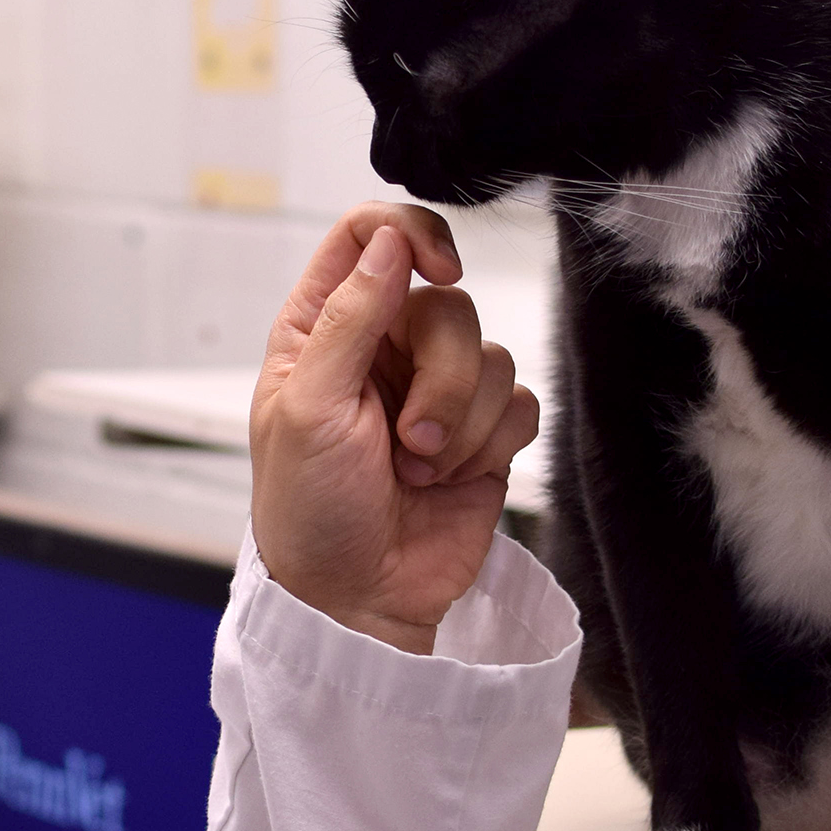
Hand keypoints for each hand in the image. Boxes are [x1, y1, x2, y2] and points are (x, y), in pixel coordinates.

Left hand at [250, 205, 540, 651]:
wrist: (355, 595)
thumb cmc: (309, 508)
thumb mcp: (308, 407)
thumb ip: (349, 317)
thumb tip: (388, 241)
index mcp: (322, 328)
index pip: (371, 235)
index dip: (414, 236)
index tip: (440, 270)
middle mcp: (381, 348)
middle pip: (449, 304)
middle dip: (442, 376)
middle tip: (406, 441)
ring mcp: (436, 390)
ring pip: (493, 355)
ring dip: (461, 422)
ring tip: (416, 470)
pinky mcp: (482, 434)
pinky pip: (522, 403)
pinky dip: (490, 444)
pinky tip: (449, 480)